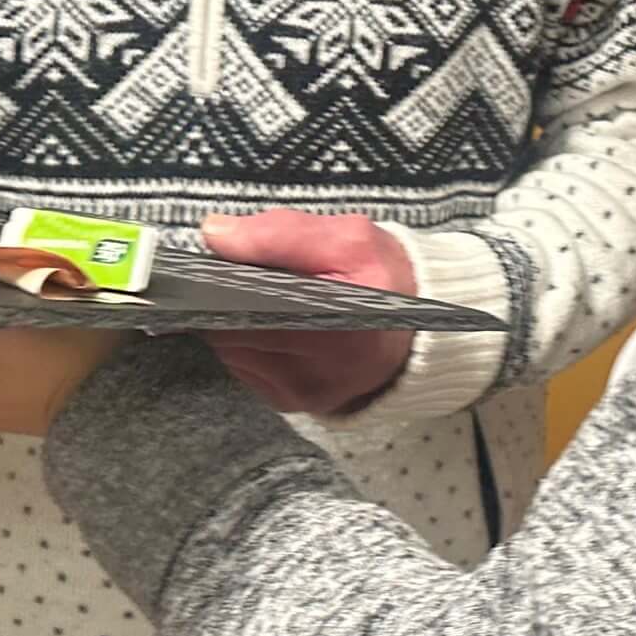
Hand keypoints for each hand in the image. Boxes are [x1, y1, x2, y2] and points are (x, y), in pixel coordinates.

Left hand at [196, 210, 416, 416]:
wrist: (419, 332)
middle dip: (230, 302)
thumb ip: (281, 232)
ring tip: (268, 302)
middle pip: (229, 331)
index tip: (224, 265)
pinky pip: (244, 369)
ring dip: (237, 324)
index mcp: (331, 327)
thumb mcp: (349, 239)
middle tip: (254, 279)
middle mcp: (314, 372)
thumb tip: (216, 233)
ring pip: (231, 351)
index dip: (223, 285)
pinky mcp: (289, 404)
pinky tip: (274, 327)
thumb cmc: (385, 280)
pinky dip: (248, 346)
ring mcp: (298, 394)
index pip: (244, 307)